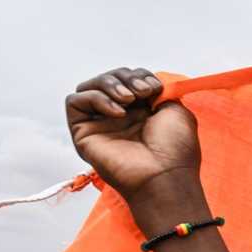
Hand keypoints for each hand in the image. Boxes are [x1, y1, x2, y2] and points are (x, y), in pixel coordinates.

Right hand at [65, 68, 199, 200]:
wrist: (165, 176)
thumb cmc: (176, 150)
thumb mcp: (176, 110)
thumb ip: (160, 90)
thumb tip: (145, 80)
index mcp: (141, 111)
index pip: (128, 78)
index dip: (140, 75)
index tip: (154, 88)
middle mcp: (118, 116)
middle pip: (109, 78)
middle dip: (125, 77)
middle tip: (143, 93)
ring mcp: (99, 124)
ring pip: (89, 86)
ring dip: (110, 84)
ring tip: (129, 99)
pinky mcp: (82, 133)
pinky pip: (75, 101)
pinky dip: (96, 98)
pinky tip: (118, 113)